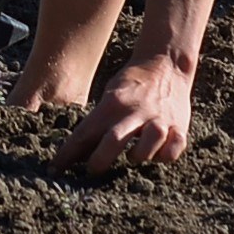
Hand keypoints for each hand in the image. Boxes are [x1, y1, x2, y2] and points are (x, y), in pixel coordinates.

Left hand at [52, 51, 195, 173]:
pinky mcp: (179, 126)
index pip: (85, 132)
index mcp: (113, 104)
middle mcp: (135, 113)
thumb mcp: (111, 94)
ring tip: (132, 157)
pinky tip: (159, 154)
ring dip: (137, 156)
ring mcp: (159, 120)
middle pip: (113, 141)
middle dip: (99, 161)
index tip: (54, 170)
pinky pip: (173, 150)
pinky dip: (165, 156)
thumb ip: (98, 121)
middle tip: (91, 171)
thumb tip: (77, 151)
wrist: (166, 63)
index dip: (67, 153)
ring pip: (147, 147)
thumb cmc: (132, 84)